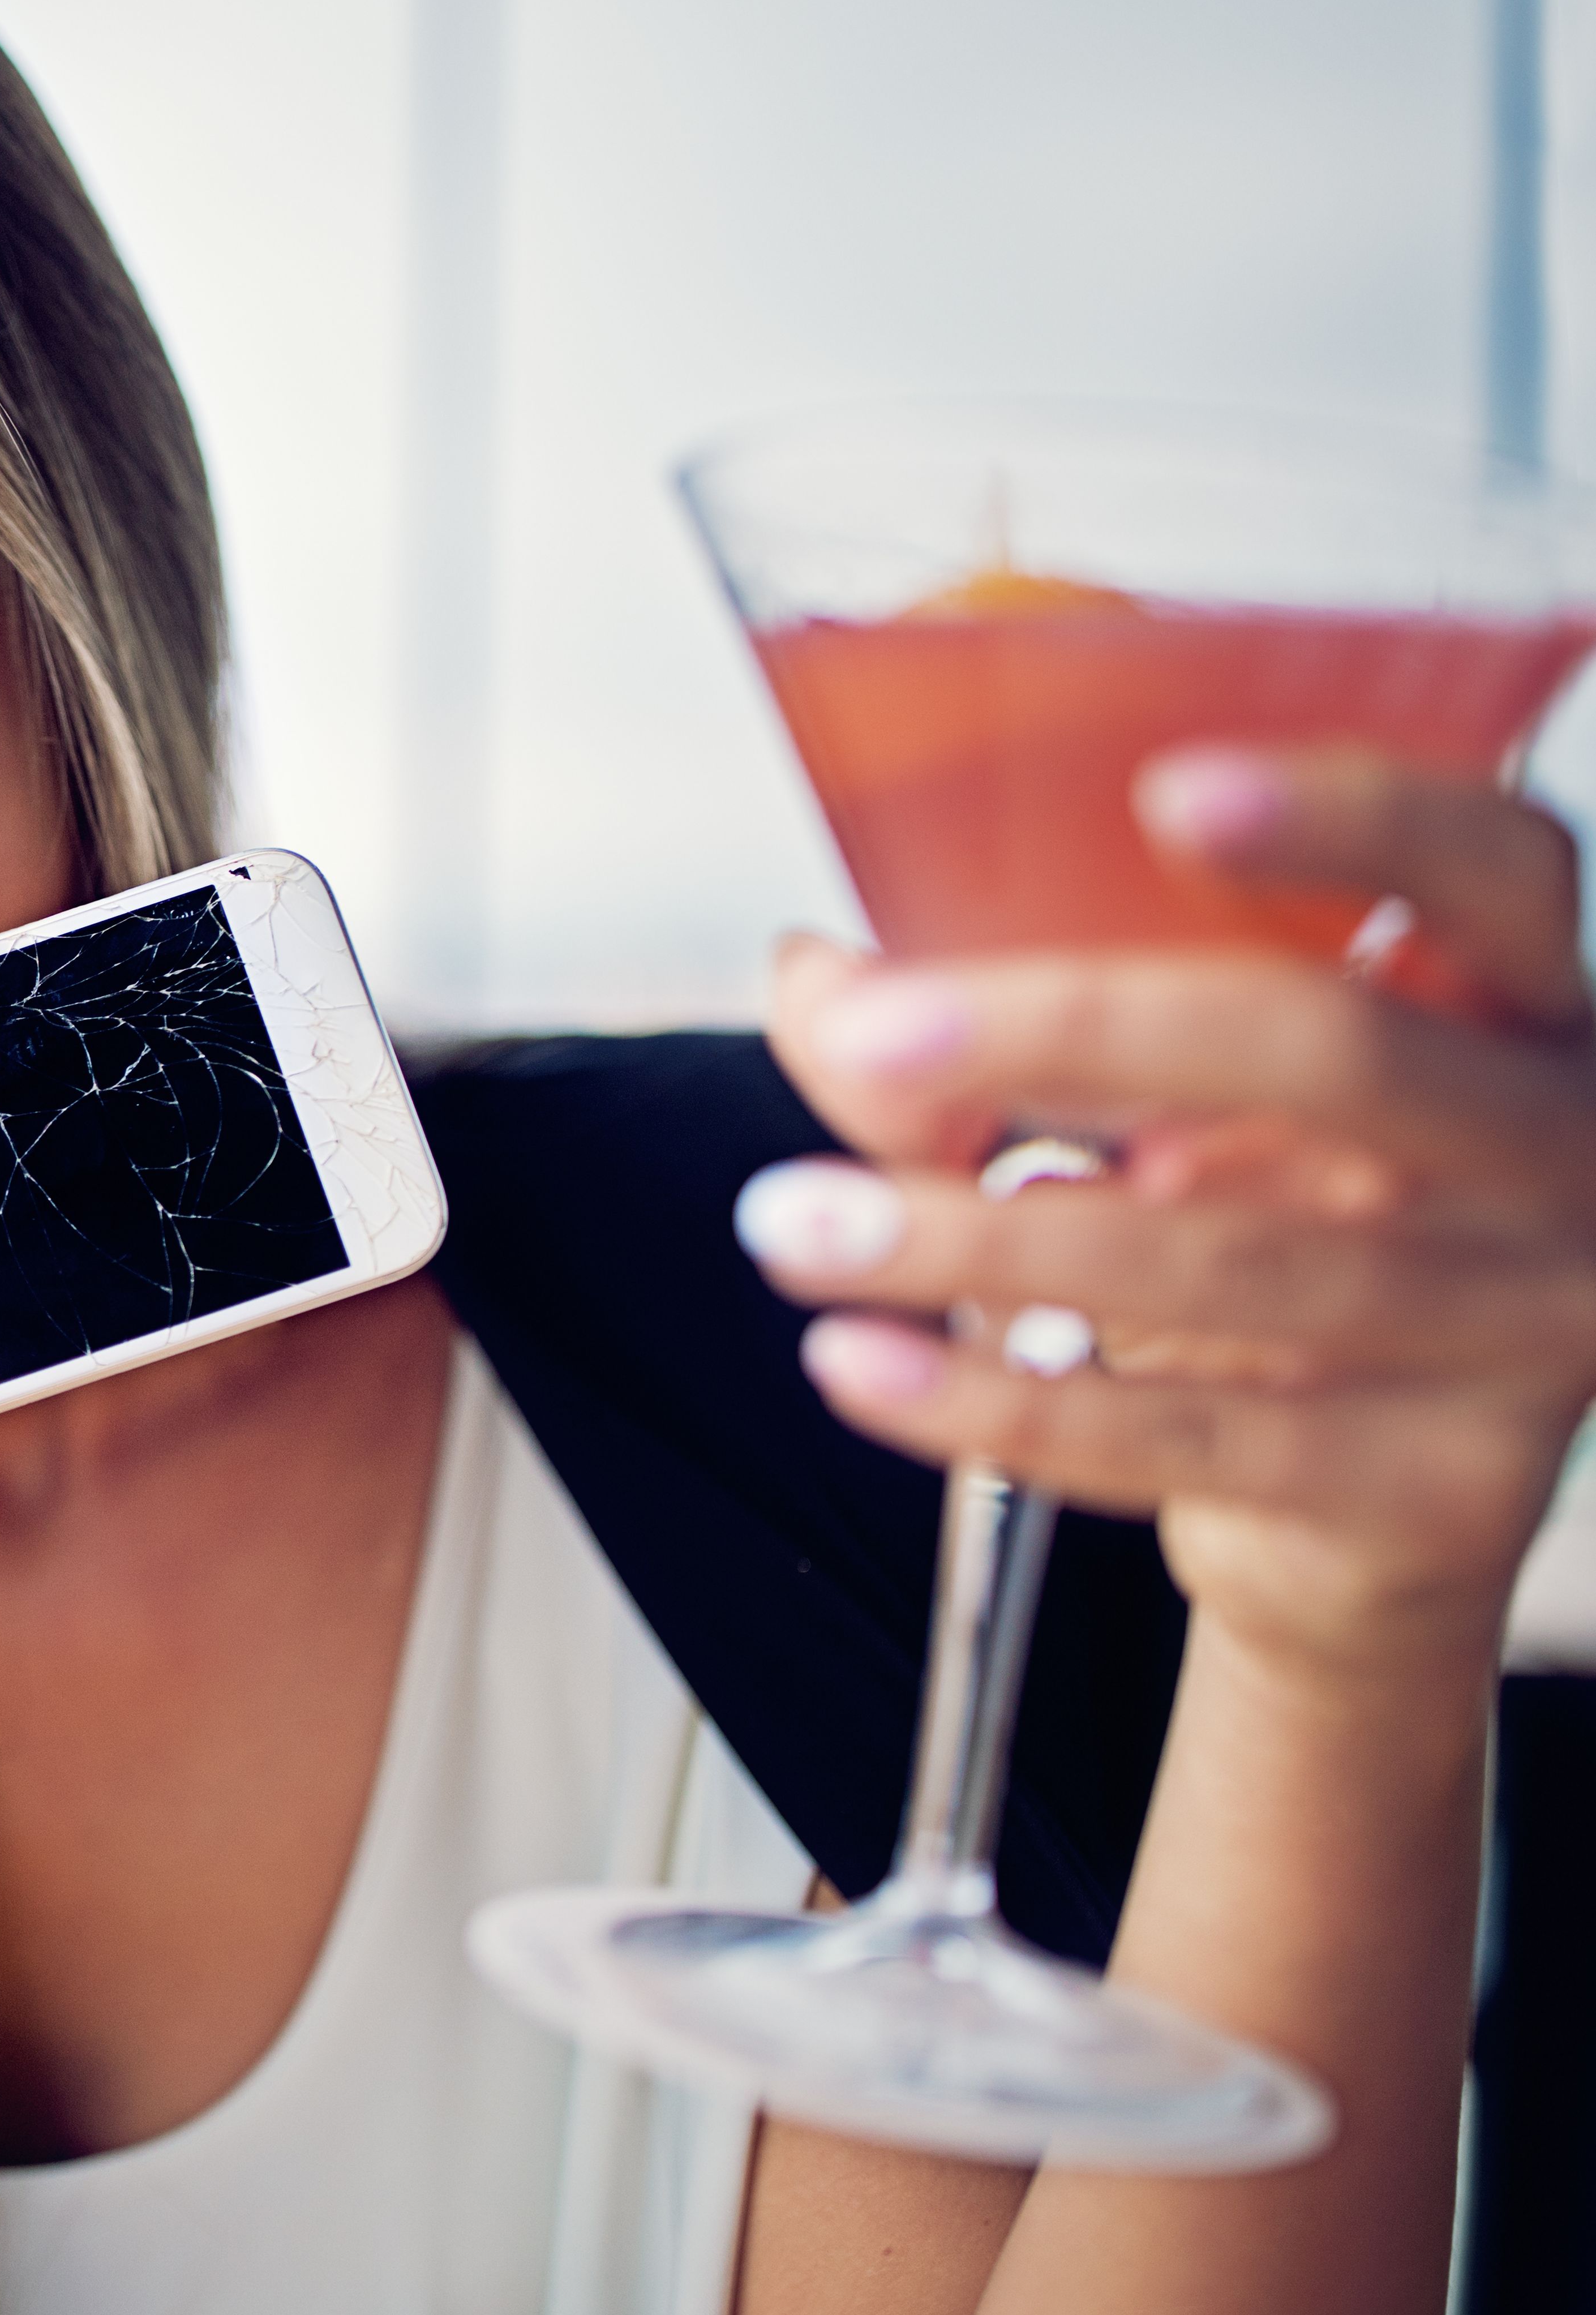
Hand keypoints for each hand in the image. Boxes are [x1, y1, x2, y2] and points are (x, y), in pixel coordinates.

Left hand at [749, 745, 1595, 1683]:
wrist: (1356, 1524)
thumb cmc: (1262, 1243)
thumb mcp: (1161, 1116)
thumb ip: (995, 1036)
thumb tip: (822, 978)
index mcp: (1513, 1006)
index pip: (1486, 865)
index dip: (1351, 817)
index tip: (1169, 790)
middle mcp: (1558, 1150)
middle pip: (1330, 1049)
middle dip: (1072, 1031)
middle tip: (870, 1034)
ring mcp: (1525, 1325)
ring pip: (1226, 1261)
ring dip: (974, 1238)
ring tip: (795, 1222)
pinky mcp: (1439, 1489)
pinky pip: (1184, 1437)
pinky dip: (991, 1400)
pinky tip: (855, 1361)